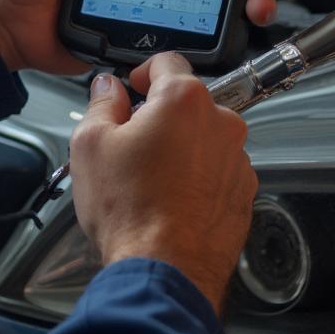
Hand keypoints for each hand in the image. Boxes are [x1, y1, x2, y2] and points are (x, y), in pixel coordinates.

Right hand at [70, 52, 257, 312]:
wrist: (165, 272)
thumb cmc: (130, 210)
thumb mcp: (91, 144)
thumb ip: (100, 103)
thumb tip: (107, 88)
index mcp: (184, 100)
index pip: (167, 61)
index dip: (143, 71)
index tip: (132, 87)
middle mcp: (221, 124)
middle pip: (186, 103)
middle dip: (159, 115)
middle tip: (131, 141)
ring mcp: (237, 161)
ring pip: (203, 138)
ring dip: (180, 148)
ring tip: (149, 179)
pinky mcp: (243, 195)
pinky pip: (216, 171)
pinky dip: (196, 178)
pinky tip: (169, 199)